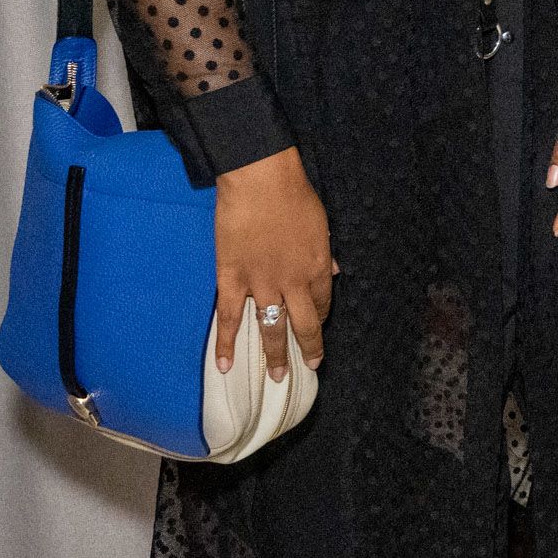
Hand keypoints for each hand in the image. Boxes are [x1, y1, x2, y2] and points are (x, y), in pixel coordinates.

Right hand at [214, 147, 332, 379]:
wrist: (261, 179)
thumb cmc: (294, 195)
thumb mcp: (321, 224)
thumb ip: (324, 252)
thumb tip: (333, 271)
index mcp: (317, 268)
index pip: (322, 303)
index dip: (320, 318)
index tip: (316, 326)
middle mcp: (293, 284)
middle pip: (303, 325)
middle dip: (307, 349)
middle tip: (308, 367)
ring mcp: (262, 284)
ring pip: (271, 329)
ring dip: (275, 355)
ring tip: (277, 377)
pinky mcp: (232, 279)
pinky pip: (230, 317)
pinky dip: (226, 342)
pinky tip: (225, 365)